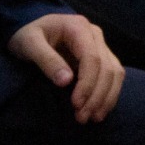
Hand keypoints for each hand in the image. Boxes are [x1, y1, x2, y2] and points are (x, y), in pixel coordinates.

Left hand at [8, 13, 123, 122]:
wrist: (32, 30)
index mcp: (79, 27)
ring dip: (106, 98)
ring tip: (92, 118)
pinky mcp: (102, 57)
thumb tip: (66, 81)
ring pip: (115, 73)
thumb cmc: (28, 35)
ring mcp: (101, 45)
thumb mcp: (29, 44)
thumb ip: (46, 60)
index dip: (87, 84)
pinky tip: (99, 110)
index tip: (76, 104)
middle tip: (81, 118)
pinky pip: (113, 76)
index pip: (92, 58)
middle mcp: (95, 35)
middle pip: (107, 68)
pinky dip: (109, 94)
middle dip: (97, 96)